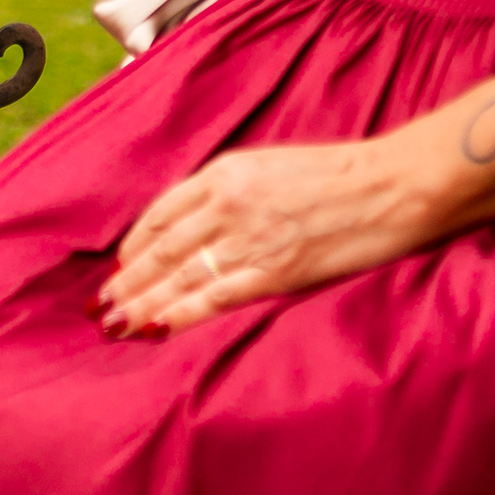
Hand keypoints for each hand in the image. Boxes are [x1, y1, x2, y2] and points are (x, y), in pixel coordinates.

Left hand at [94, 138, 440, 334]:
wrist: (395, 184)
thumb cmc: (343, 174)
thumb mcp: (273, 166)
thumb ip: (234, 191)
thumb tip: (204, 223)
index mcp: (226, 173)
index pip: (161, 213)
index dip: (136, 244)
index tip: (122, 265)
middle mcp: (227, 204)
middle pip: (161, 248)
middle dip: (127, 280)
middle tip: (100, 305)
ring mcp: (248, 238)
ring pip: (177, 276)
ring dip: (141, 302)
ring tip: (114, 322)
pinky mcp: (274, 272)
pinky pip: (212, 298)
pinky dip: (177, 314)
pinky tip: (153, 328)